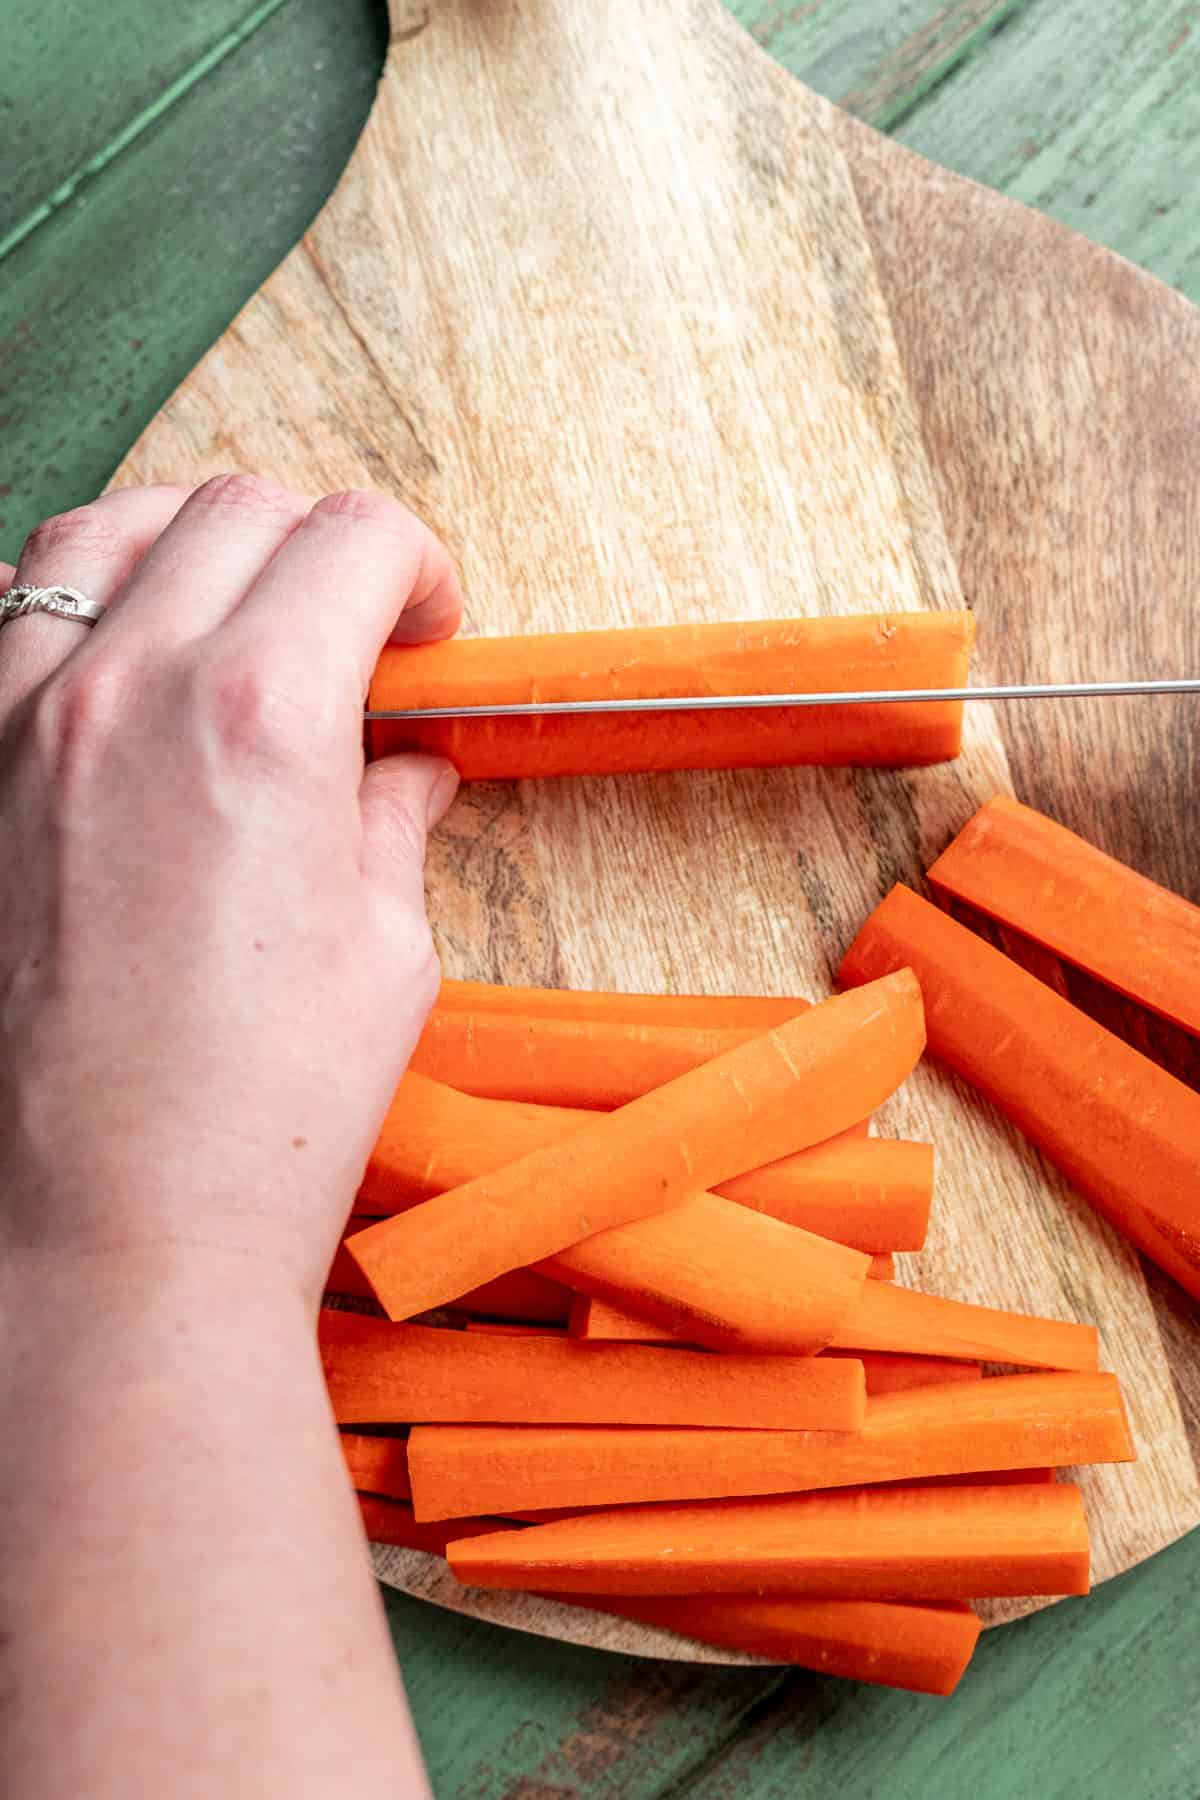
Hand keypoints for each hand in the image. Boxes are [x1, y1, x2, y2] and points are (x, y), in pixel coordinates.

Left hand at [0, 476, 461, 1303]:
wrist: (109, 1229)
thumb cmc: (260, 1115)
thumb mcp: (382, 952)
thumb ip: (391, 818)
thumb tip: (405, 764)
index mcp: (263, 717)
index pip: (354, 539)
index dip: (420, 568)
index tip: (429, 631)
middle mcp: (129, 689)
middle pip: (238, 510)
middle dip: (323, 547)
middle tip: (357, 632)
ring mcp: (22, 725)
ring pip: (102, 529)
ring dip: (190, 543)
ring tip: (235, 614)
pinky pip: (6, 616)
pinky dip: (79, 604)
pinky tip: (122, 666)